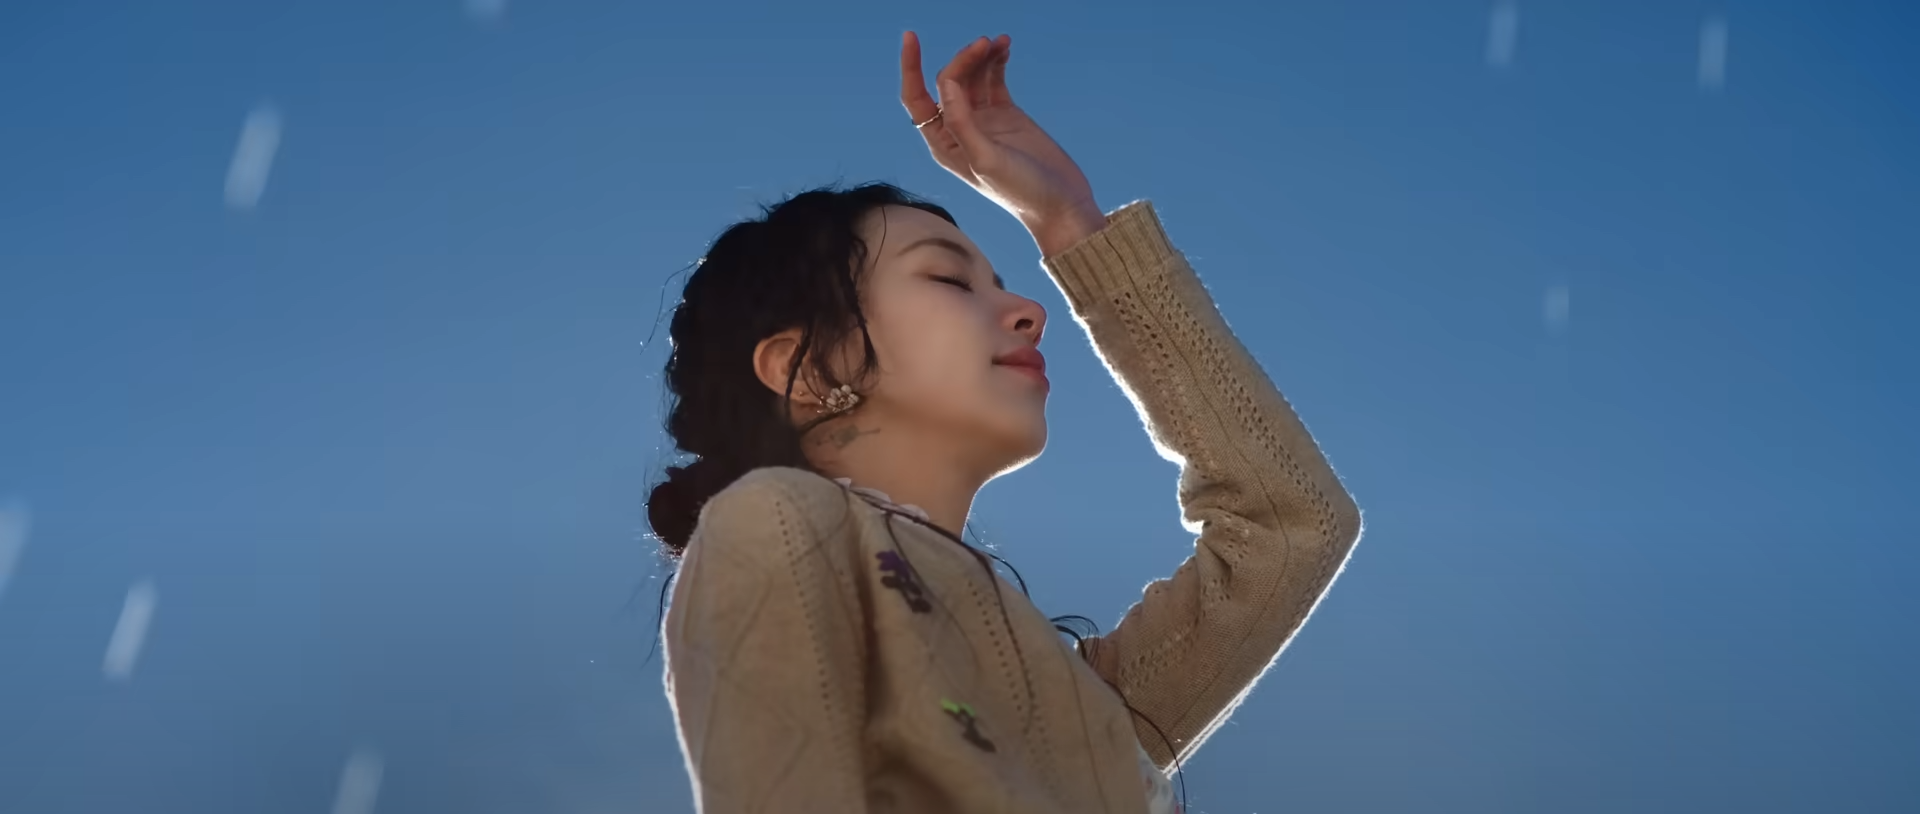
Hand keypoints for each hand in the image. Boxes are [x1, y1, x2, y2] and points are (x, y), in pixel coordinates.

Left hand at [900, 32, 1107, 255]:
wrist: (1059, 204)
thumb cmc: (1020, 192)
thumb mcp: (986, 160)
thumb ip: (962, 124)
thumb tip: (947, 85)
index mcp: (944, 144)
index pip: (916, 98)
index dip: (911, 67)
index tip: (912, 36)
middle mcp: (959, 130)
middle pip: (948, 82)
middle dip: (962, 60)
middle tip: (984, 44)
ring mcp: (983, 121)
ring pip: (972, 77)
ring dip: (980, 57)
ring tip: (997, 42)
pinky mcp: (1006, 114)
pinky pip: (994, 80)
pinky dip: (997, 62)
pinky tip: (1005, 48)